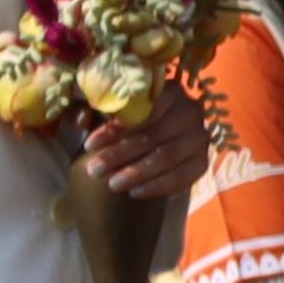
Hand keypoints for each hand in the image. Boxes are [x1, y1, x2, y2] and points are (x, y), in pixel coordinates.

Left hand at [78, 92, 213, 203]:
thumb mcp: (108, 109)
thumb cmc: (128, 119)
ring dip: (137, 173)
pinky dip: (159, 186)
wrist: (154, 138)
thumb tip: (81, 120)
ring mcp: (200, 136)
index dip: (115, 128)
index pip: (142, 110)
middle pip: (153, 135)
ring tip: (112, 184)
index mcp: (168, 89)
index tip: (89, 145)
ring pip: (167, 157)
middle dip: (120, 154)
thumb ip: (93, 110)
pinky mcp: (202, 160)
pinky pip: (183, 177)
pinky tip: (136, 193)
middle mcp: (190, 110)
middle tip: (95, 170)